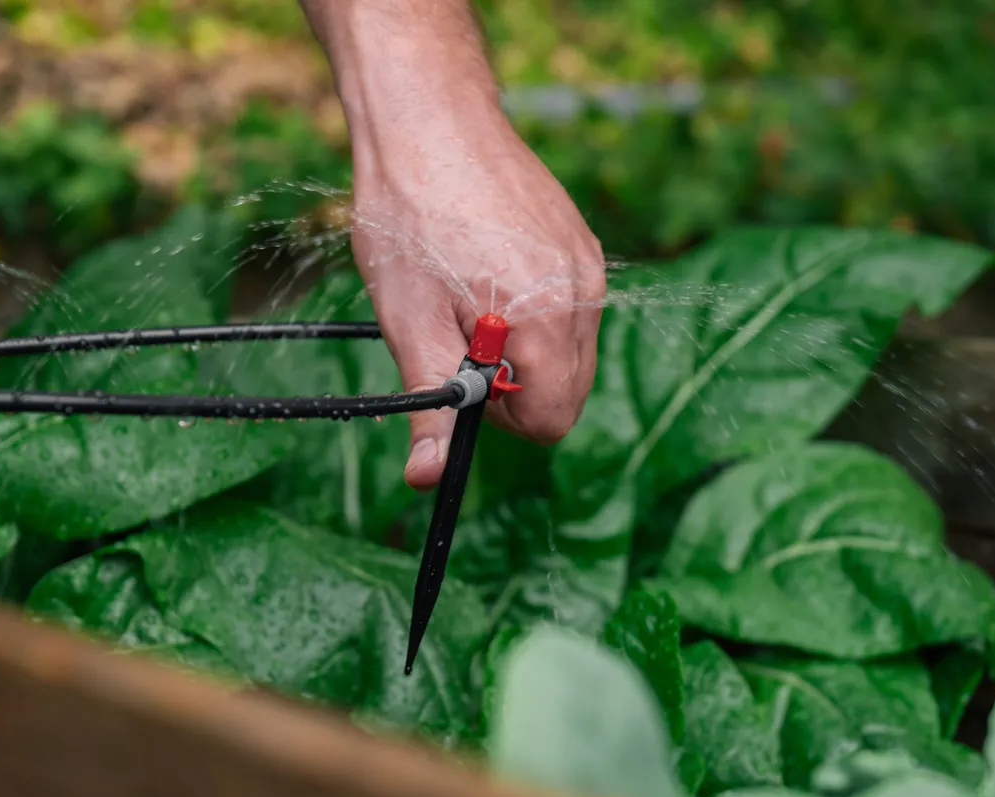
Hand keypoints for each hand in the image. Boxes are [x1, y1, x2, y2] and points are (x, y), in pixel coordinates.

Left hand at [350, 121, 605, 489]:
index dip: (500, 416)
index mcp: (544, 322)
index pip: (551, 422)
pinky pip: (571, 310)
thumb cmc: (409, 217)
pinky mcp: (581, 244)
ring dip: (524, 350)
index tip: (463, 378)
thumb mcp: (407, 322)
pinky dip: (535, 314)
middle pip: (569, 394)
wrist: (429, 120)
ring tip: (471, 301)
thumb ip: (430, 405)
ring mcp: (587, 266)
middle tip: (462, 342)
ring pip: (572, 354)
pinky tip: (488, 275)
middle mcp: (582, 294)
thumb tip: (428, 478)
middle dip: (516, 389)